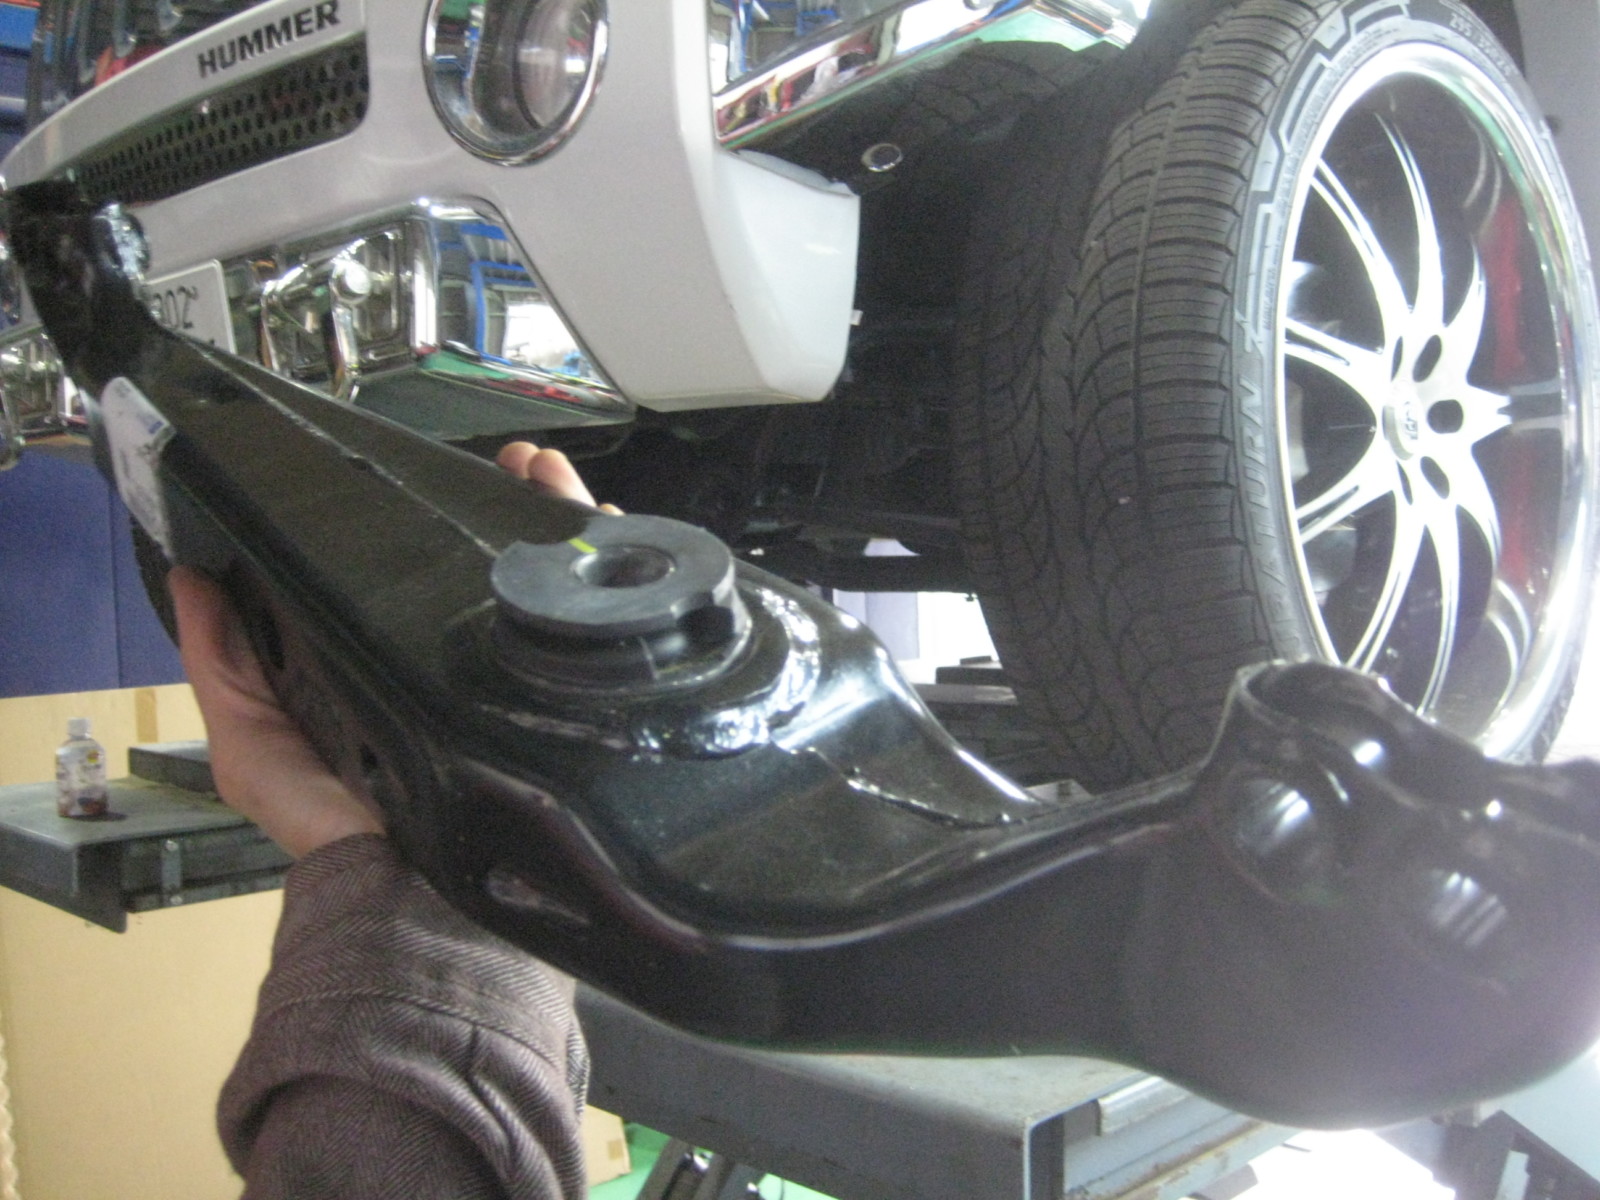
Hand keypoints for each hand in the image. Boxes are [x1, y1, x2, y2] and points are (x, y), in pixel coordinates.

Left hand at [172, 441, 606, 857]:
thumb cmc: (333, 824)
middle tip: (518, 462)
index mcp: (394, 663)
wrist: (411, 890)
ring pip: (554, 582)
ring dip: (560, 519)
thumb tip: (194, 577)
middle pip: (501, 566)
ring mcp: (518, 684)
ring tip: (549, 475)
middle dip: (512, 507)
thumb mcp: (251, 740)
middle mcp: (464, 668)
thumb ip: (223, 662)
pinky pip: (597, 629)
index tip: (439, 474)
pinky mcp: (559, 704)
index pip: (426, 575)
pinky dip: (613, 573)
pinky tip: (610, 529)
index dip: (436, 520)